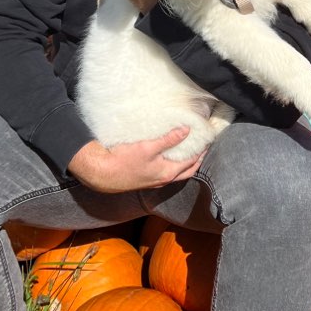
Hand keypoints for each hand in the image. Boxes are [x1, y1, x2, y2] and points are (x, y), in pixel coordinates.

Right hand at [68, 128, 203, 192]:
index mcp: (167, 173)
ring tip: (188, 148)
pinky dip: (172, 162)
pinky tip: (167, 154)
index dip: (201, 151)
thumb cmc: (124, 161)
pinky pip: (165, 170)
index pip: (192, 162)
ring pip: (175, 171)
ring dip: (184, 161)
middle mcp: (163, 179)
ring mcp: (154, 180)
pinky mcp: (145, 177)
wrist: (102, 174)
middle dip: (197, 159)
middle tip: (203, 146)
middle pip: (186, 170)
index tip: (208, 140)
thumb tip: (187, 130)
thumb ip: (169, 140)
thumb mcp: (148, 148)